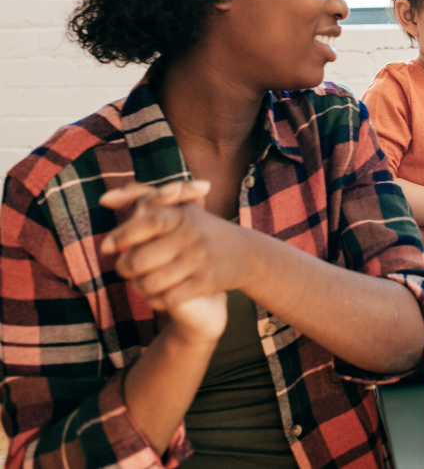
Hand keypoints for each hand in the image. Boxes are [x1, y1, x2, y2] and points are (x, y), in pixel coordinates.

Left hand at [99, 180, 242, 342]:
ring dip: (138, 287)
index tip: (107, 247)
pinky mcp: (206, 282)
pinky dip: (157, 300)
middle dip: (124, 268)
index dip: (120, 237)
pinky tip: (158, 294)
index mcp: (183, 215)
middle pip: (138, 260)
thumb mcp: (180, 207)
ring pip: (149, 284)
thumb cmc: (203, 228)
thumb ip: (141, 196)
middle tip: (125, 268)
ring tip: (140, 282)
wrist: (247, 253)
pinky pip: (167, 299)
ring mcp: (199, 260)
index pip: (145, 224)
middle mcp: (191, 236)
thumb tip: (103, 200)